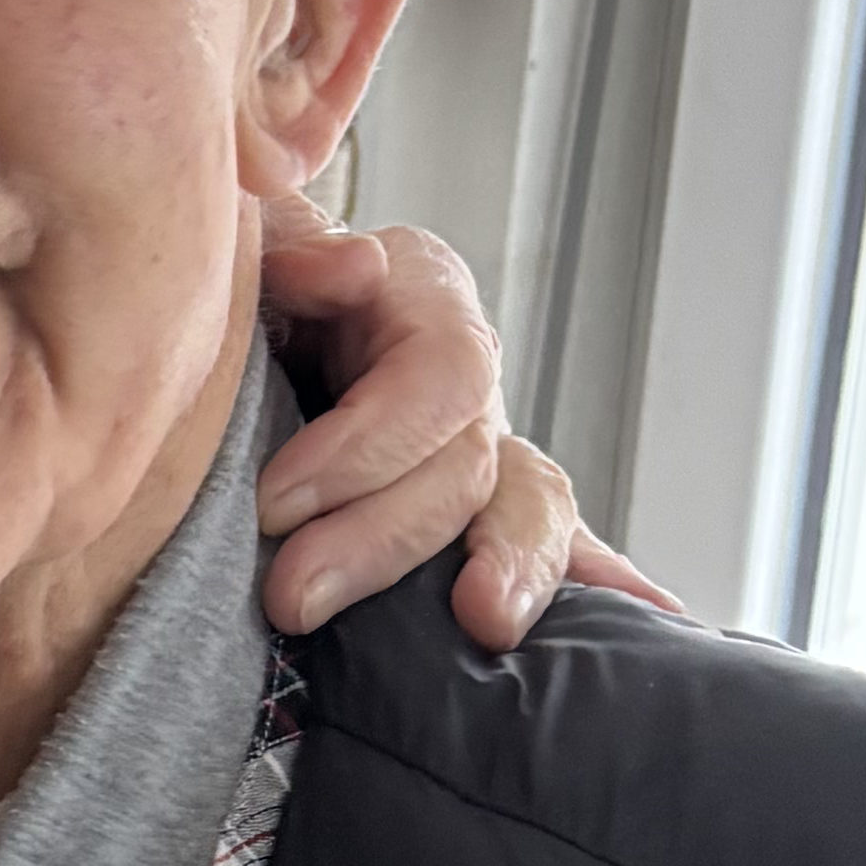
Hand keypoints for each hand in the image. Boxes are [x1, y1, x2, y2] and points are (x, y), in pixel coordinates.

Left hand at [256, 221, 675, 653]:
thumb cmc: (226, 285)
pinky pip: (549, 543)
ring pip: (527, 506)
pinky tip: (652, 614)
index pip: (439, 375)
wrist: (214, 323)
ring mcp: (477, 443)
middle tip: (292, 598)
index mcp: (414, 293)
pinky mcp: (474, 510)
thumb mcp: (238, 244)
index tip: (274, 504)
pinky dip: (600, 578)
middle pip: (469, 461)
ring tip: (486, 621)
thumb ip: (287, 248)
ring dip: (514, 568)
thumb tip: (359, 269)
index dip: (367, 447)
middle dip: (382, 539)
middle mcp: (459, 373)